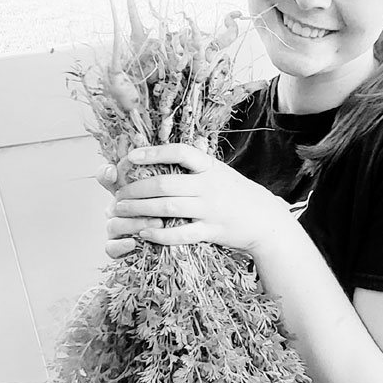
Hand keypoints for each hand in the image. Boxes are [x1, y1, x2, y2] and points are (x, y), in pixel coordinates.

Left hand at [103, 144, 296, 258]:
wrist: (265, 219)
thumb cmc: (236, 193)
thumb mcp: (220, 171)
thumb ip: (197, 162)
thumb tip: (171, 148)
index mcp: (210, 167)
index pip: (180, 152)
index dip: (154, 152)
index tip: (131, 156)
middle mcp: (209, 186)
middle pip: (166, 183)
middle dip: (136, 188)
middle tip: (118, 194)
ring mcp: (210, 210)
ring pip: (168, 208)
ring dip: (140, 209)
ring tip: (121, 210)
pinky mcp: (211, 232)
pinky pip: (181, 234)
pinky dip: (160, 234)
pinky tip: (144, 232)